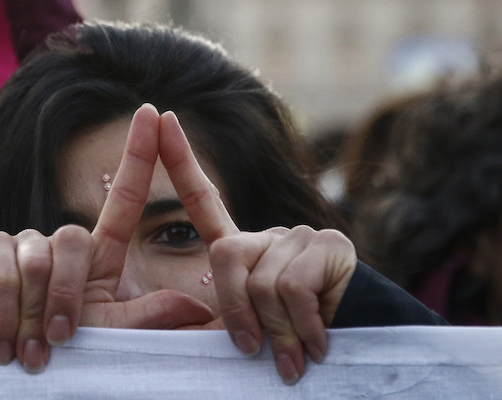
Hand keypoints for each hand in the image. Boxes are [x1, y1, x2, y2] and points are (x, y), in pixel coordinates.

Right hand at [0, 104, 214, 371]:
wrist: (8, 366)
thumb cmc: (64, 350)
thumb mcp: (108, 334)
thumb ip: (148, 317)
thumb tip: (200, 307)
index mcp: (99, 254)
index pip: (122, 196)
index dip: (139, 154)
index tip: (153, 112)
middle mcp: (62, 240)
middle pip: (75, 240)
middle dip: (67, 296)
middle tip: (57, 341)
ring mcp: (24, 240)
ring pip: (39, 259)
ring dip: (35, 313)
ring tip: (28, 350)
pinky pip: (5, 271)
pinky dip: (5, 313)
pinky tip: (0, 339)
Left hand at [158, 111, 356, 383]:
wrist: (356, 361)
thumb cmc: (291, 351)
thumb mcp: (245, 332)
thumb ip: (220, 317)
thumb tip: (192, 319)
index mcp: (243, 251)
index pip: (204, 199)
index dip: (180, 160)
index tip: (159, 116)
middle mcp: (270, 235)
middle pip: (226, 255)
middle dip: (237, 311)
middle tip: (255, 350)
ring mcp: (301, 236)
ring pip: (262, 281)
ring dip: (277, 331)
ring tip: (295, 355)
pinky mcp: (331, 245)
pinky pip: (293, 288)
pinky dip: (300, 327)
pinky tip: (317, 342)